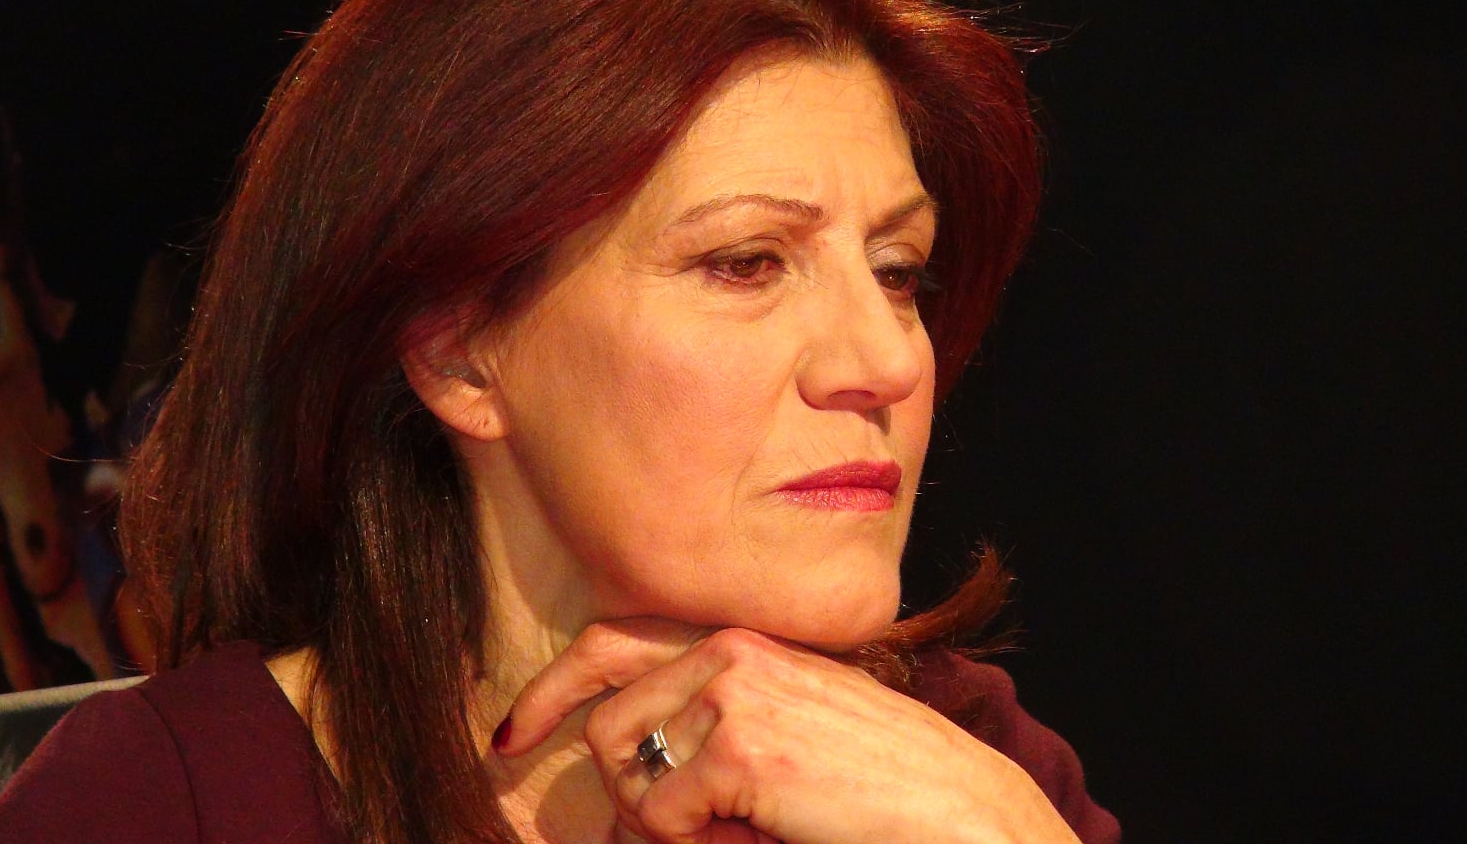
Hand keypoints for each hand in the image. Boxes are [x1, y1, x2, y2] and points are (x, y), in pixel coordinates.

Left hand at [496, 618, 1079, 843]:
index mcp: (742, 643)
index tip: (509, 737)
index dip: (550, 689)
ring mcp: (735, 695)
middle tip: (683, 831)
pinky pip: (661, 815)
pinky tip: (758, 836)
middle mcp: (730, 652)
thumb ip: (708, 739)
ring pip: (626, 771)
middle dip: (628, 793)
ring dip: (665, 822)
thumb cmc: (878, 789)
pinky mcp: (742, 749)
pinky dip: (694, 842)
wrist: (957, 811)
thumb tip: (625, 793)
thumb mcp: (788, 738)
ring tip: (739, 830)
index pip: (612, 642)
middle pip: (606, 724)